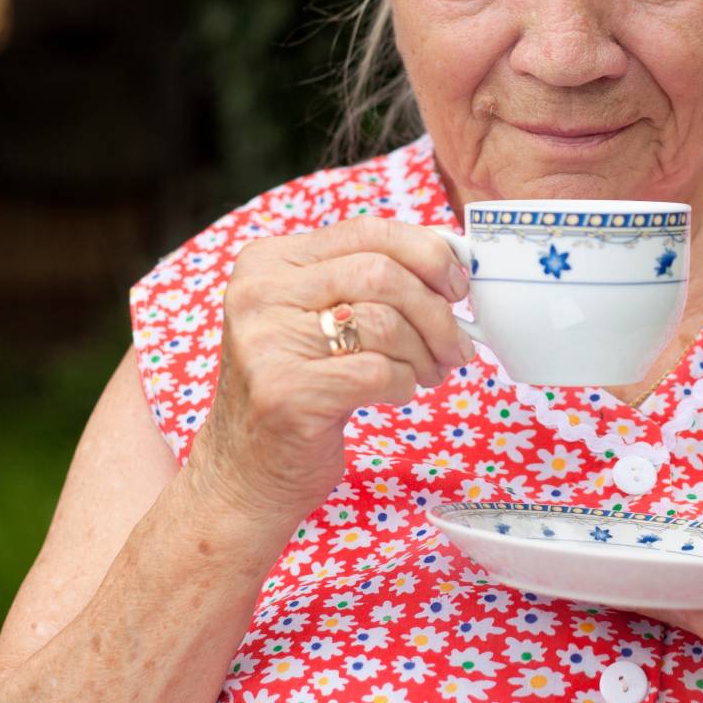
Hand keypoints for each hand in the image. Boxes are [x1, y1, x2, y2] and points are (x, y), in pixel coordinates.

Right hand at [185, 216, 474, 532]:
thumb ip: (368, 279)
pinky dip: (404, 383)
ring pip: (386, 323)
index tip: (455, 286)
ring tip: (428, 373)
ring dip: (425, 352)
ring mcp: (267, 343)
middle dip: (436, 312)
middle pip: (382, 274)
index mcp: (269, 261)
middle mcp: (258, 294)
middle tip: (456, 344)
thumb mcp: (318, 318)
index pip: (366, 230)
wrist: (245, 471)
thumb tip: (450, 254)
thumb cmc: (300, 388)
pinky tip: (396, 393)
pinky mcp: (287, 392)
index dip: (426, 252)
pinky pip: (380, 371)